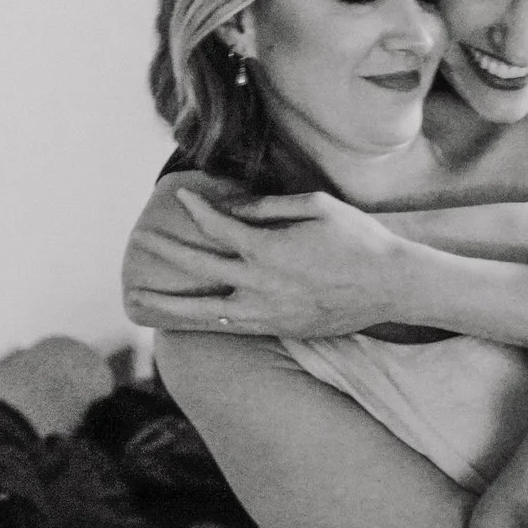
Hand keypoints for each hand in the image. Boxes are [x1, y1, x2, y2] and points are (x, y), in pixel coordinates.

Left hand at [124, 187, 405, 337]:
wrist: (391, 286)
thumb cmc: (357, 239)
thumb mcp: (316, 206)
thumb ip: (268, 207)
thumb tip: (233, 207)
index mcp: (267, 248)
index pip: (218, 226)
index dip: (196, 210)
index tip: (180, 198)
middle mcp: (260, 283)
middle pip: (199, 267)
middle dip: (166, 252)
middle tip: (140, 241)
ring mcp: (267, 311)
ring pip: (203, 311)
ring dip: (167, 304)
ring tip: (136, 301)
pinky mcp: (278, 329)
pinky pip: (230, 326)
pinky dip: (202, 322)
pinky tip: (182, 320)